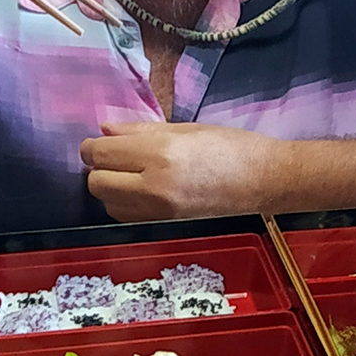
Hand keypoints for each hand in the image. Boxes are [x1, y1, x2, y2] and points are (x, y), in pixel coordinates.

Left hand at [80, 121, 279, 221]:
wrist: (264, 180)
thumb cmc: (228, 145)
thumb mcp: (183, 128)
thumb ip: (139, 130)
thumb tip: (104, 129)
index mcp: (159, 154)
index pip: (101, 154)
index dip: (91, 146)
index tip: (97, 142)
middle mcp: (154, 187)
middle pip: (97, 183)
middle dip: (98, 168)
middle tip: (112, 157)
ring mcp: (159, 212)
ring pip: (108, 204)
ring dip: (109, 187)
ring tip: (128, 173)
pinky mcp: (165, 226)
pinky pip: (126, 217)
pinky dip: (123, 204)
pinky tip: (139, 190)